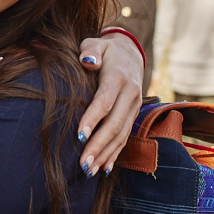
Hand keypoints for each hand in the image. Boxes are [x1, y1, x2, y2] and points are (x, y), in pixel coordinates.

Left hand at [75, 32, 143, 174]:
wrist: (130, 53)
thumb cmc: (105, 50)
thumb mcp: (96, 43)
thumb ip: (90, 49)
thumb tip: (87, 61)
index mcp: (119, 77)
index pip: (105, 100)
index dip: (93, 118)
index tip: (79, 135)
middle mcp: (130, 94)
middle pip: (115, 123)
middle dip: (98, 145)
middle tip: (82, 163)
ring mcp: (134, 107)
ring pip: (121, 134)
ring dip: (105, 154)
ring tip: (88, 170)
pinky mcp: (133, 115)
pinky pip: (125, 137)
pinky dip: (114, 154)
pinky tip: (103, 168)